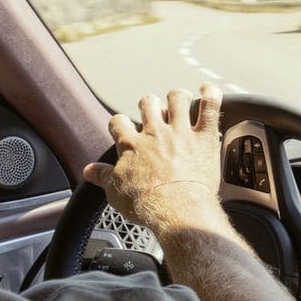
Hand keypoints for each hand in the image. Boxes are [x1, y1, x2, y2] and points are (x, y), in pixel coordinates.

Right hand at [83, 84, 226, 232]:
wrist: (176, 209)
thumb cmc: (146, 204)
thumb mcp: (116, 193)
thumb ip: (103, 177)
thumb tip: (89, 171)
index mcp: (131, 145)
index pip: (118, 122)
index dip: (120, 122)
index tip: (122, 126)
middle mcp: (155, 133)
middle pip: (148, 103)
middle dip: (149, 103)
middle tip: (154, 110)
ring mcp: (181, 132)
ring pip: (177, 99)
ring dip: (177, 96)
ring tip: (179, 98)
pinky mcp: (204, 138)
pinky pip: (210, 108)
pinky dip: (211, 95)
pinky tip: (208, 90)